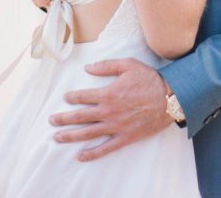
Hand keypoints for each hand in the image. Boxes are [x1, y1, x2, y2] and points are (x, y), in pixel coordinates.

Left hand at [50, 58, 170, 160]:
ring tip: (57, 137)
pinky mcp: (124, 138)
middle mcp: (108, 112)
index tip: (65, 98)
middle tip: (51, 120)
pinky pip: (104, 148)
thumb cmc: (149, 79)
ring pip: (87, 134)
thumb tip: (87, 67)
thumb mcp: (128, 65)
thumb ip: (106, 66)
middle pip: (80, 117)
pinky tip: (79, 156)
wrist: (169, 99)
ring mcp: (115, 127)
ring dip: (70, 136)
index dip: (72, 97)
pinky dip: (91, 154)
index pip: (83, 97)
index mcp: (108, 93)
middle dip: (63, 119)